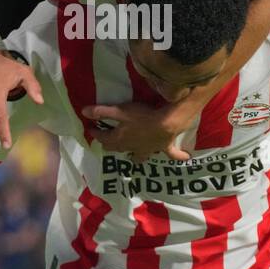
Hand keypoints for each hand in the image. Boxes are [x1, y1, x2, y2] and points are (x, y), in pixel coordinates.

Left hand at [82, 101, 197, 162]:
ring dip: (135, 156)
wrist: (166, 123)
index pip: (103, 138)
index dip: (96, 132)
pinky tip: (185, 157)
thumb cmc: (141, 116)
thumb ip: (102, 111)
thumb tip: (83, 112)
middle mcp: (132, 148)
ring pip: (138, 156)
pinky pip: (171, 154)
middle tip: (106, 139)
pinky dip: (177, 156)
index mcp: (120, 140)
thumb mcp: (120, 111)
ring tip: (132, 156)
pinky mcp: (164, 147)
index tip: (90, 128)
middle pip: (118, 148)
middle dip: (110, 144)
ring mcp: (148, 149)